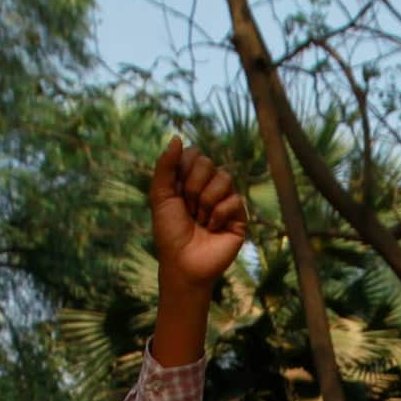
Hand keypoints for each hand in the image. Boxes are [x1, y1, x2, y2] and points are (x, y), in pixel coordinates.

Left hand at [149, 138, 248, 293]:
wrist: (183, 263)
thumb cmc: (169, 232)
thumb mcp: (160, 196)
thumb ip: (165, 166)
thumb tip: (176, 137)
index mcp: (190, 179)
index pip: (194, 154)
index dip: (183, 171)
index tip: (175, 193)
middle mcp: (209, 186)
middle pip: (208, 163)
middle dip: (193, 188)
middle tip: (188, 209)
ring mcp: (226, 200)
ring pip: (224, 178)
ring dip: (206, 202)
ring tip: (200, 221)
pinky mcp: (239, 216)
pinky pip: (234, 199)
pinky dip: (218, 215)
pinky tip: (213, 229)